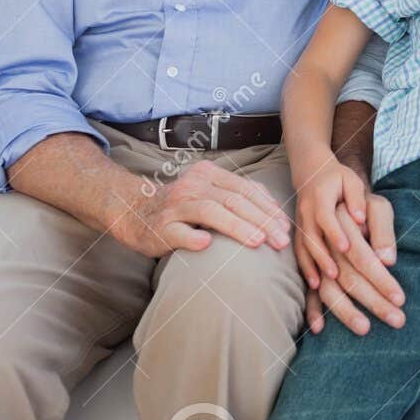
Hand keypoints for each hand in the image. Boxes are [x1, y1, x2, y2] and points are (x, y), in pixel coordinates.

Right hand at [116, 160, 291, 256]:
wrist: (132, 211)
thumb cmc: (181, 207)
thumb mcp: (209, 192)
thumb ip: (238, 196)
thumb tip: (276, 211)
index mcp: (209, 175)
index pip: (246, 189)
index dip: (269, 208)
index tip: (286, 228)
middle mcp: (193, 185)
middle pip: (234, 200)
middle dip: (262, 221)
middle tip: (281, 241)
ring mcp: (175, 205)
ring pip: (211, 212)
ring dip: (237, 227)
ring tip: (258, 242)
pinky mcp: (160, 227)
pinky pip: (178, 232)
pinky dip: (193, 238)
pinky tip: (207, 245)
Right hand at [292, 154, 404, 334]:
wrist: (311, 176)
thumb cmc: (342, 183)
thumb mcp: (359, 188)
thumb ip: (374, 219)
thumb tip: (385, 256)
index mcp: (332, 213)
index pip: (357, 249)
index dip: (376, 272)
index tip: (396, 293)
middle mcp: (316, 232)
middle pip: (343, 272)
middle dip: (370, 299)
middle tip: (396, 319)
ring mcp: (306, 246)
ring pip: (324, 284)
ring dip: (342, 307)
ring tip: (364, 327)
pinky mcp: (301, 256)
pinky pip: (305, 287)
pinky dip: (310, 306)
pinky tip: (318, 327)